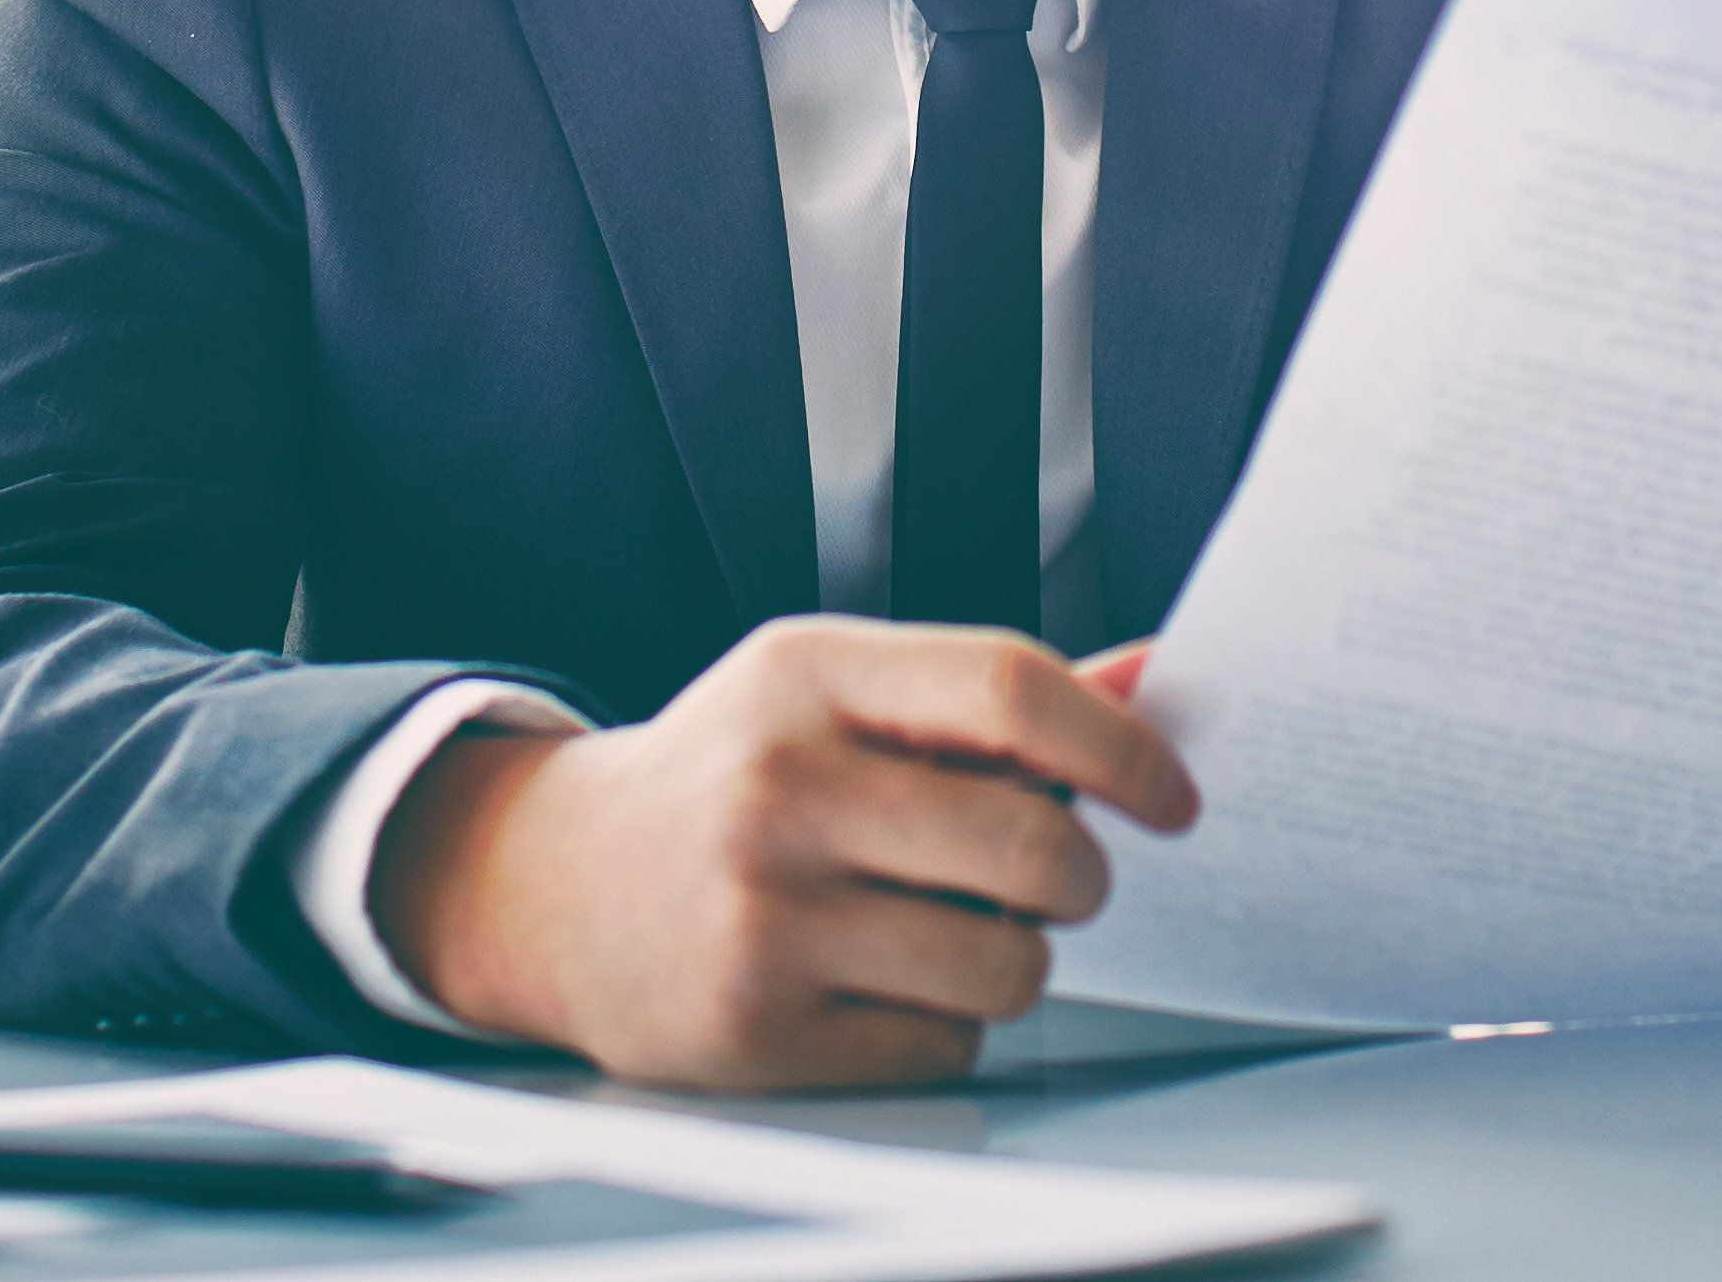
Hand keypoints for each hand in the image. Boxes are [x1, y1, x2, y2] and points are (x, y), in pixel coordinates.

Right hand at [369, 616, 1195, 1088]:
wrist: (551, 887)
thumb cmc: (731, 775)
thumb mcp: (838, 692)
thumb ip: (995, 696)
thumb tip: (1158, 679)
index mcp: (808, 674)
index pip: (1012, 687)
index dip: (1121, 746)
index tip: (1170, 793)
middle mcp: (779, 787)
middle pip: (1033, 843)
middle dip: (1082, 874)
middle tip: (1057, 875)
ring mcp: (761, 916)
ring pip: (1005, 964)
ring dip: (1012, 957)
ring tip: (950, 926)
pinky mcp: (753, 1032)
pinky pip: (942, 1046)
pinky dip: (944, 1026)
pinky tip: (881, 982)